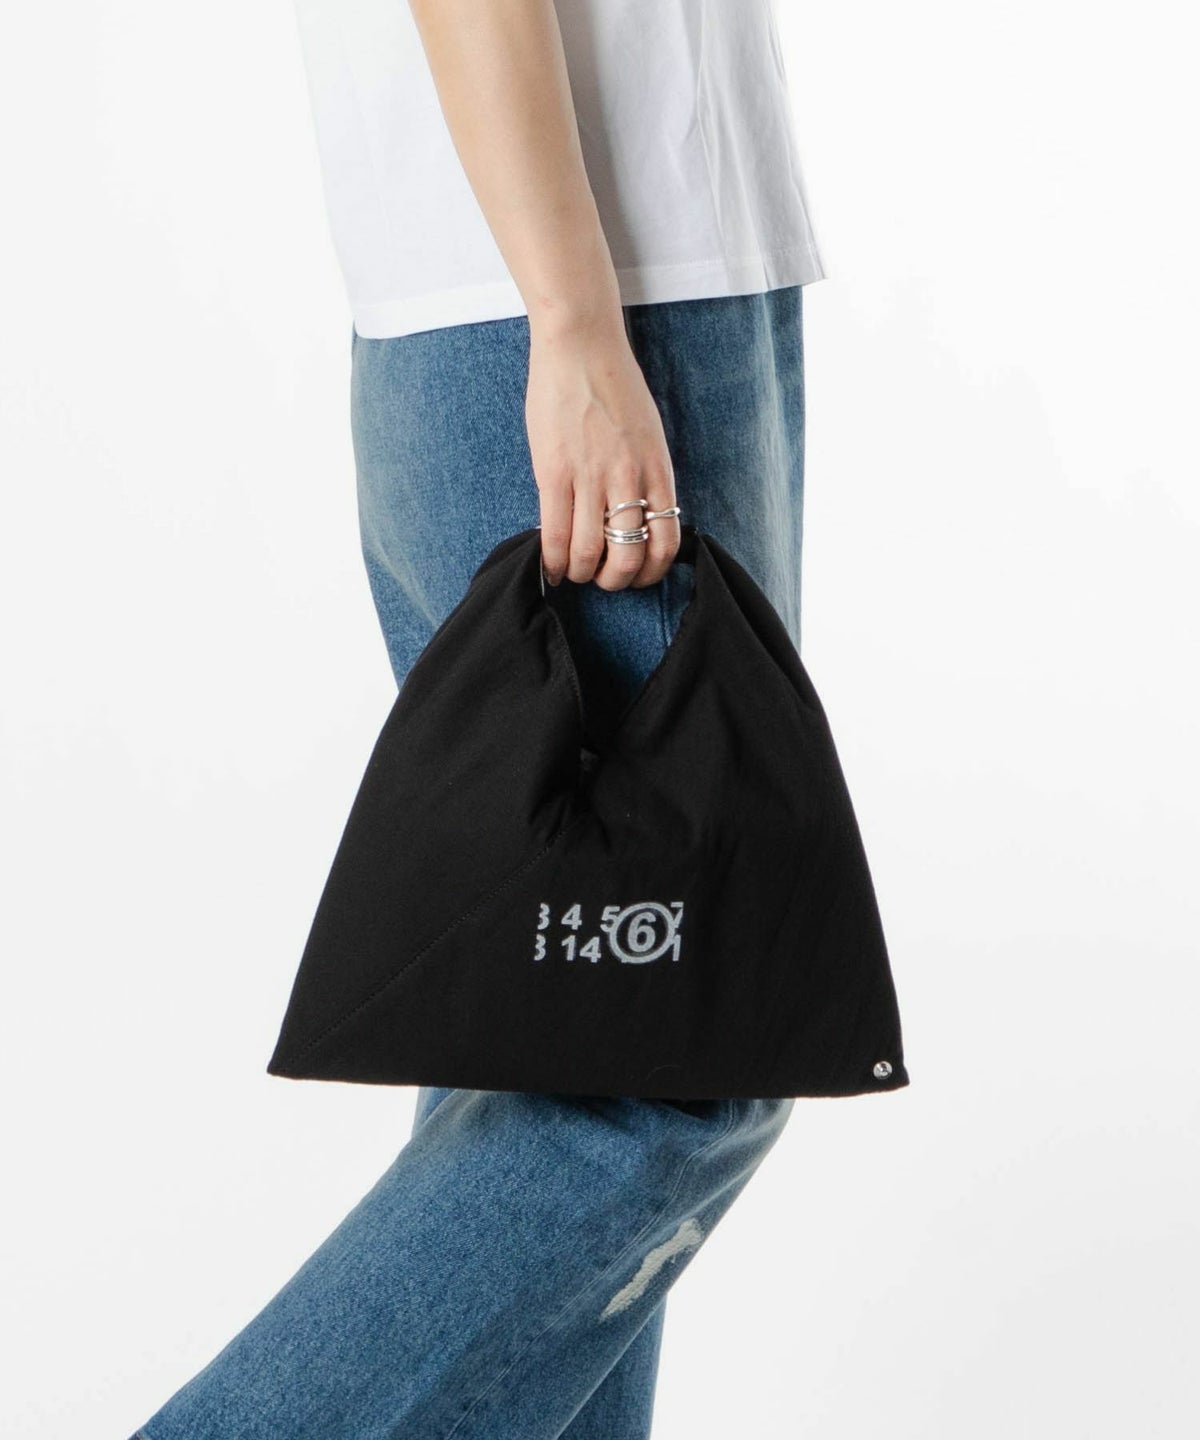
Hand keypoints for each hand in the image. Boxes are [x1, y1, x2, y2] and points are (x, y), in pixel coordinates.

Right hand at [525, 307, 680, 589]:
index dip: (651, 573)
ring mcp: (591, 476)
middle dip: (614, 582)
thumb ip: (645, 476)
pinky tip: (551, 568)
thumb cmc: (614, 386)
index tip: (636, 576)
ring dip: (581, 574)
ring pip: (590, 553)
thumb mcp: (647, 435)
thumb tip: (638, 519)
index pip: (667, 543)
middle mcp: (629, 478)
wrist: (580, 345)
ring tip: (574, 572)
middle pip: (629, 557)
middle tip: (601, 579)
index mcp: (657, 470)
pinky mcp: (554, 472)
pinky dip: (553, 562)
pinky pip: (555, 534)